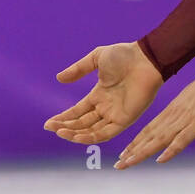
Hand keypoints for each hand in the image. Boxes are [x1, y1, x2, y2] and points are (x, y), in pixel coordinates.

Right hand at [45, 41, 163, 143]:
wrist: (146, 59)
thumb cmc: (125, 56)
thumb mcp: (96, 58)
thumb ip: (78, 69)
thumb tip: (59, 78)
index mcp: (100, 94)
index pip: (78, 111)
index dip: (64, 118)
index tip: (48, 123)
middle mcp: (106, 107)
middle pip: (82, 123)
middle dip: (66, 127)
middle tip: (51, 128)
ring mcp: (115, 114)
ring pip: (92, 131)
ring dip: (75, 134)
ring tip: (60, 132)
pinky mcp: (125, 120)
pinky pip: (106, 134)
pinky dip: (91, 137)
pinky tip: (77, 137)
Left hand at [114, 63, 194, 167]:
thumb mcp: (192, 102)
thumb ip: (184, 113)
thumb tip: (181, 121)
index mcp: (171, 111)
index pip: (149, 129)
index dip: (135, 142)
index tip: (124, 153)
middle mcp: (173, 117)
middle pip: (149, 136)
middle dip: (133, 151)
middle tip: (118, 164)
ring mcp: (184, 121)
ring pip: (159, 139)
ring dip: (143, 152)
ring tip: (128, 163)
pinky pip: (181, 140)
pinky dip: (170, 150)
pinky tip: (159, 159)